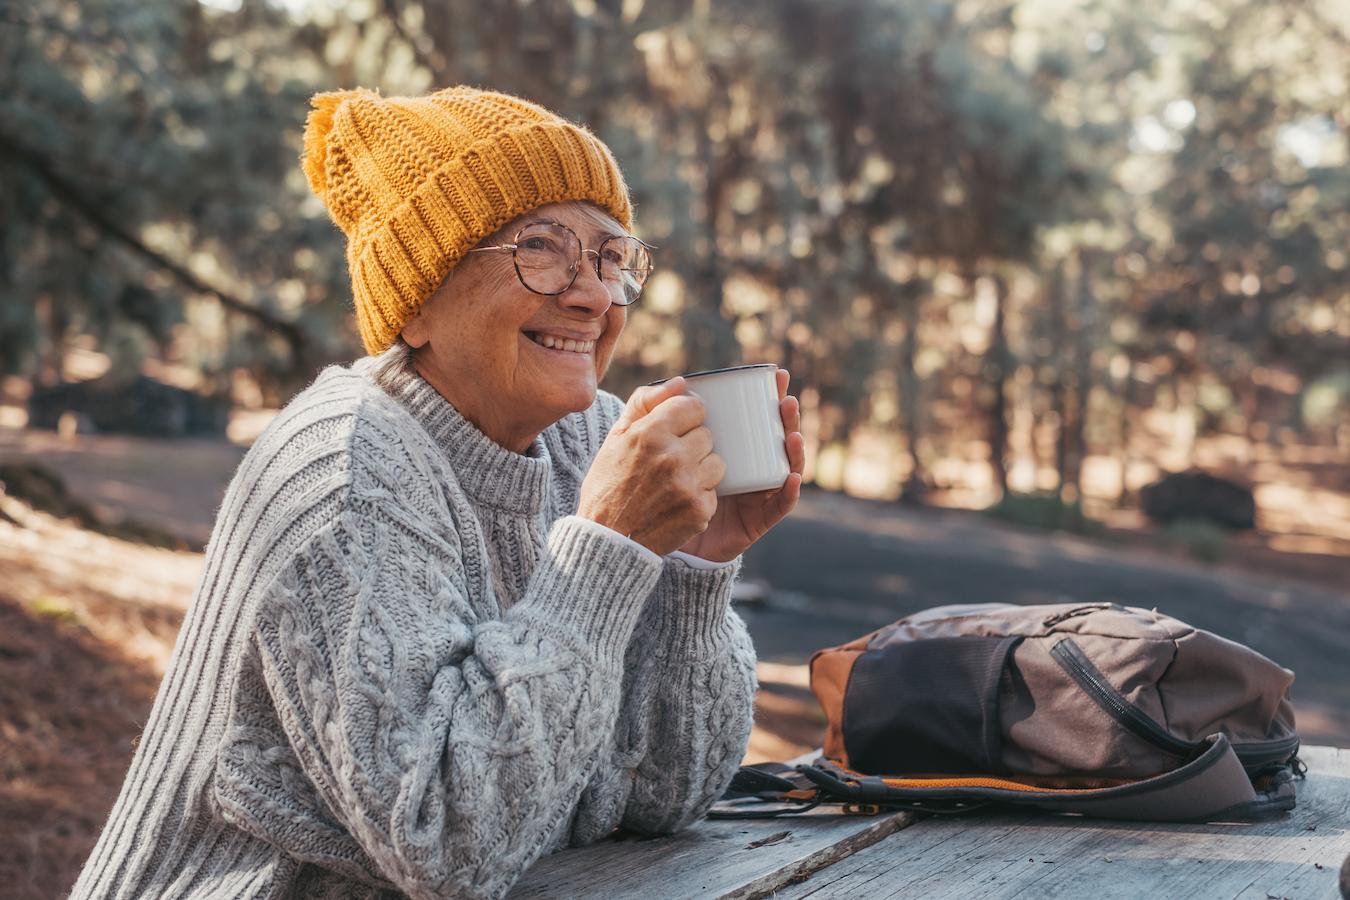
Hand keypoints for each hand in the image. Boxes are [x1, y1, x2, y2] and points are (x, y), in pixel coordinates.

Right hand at [578, 377, 724, 556]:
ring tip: (676, 481)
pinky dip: (700, 496)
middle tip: (670, 461)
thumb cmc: (609, 484)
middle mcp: (671, 456)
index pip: (692, 406)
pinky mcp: (700, 510)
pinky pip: (715, 491)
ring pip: (717, 462)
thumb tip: (681, 382)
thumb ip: (645, 402)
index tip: (677, 428)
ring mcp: (688, 485)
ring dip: (701, 470)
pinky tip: (677, 502)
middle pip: (707, 435)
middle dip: (692, 445)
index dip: (686, 416)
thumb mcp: (616, 438)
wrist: (608, 540)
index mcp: (649, 433)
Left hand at [677, 368, 804, 562]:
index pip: (757, 418)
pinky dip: (789, 492)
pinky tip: (790, 477)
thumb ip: (659, 410)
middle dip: (787, 418)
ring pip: (786, 468)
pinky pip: (779, 505)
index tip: (774, 376)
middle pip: (777, 439)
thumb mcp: (658, 446)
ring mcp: (757, 493)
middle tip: (786, 400)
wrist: (656, 536)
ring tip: (792, 435)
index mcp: (733, 448)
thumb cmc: (658, 487)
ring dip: (794, 450)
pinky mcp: (758, 519)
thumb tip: (678, 380)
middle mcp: (750, 467)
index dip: (770, 397)